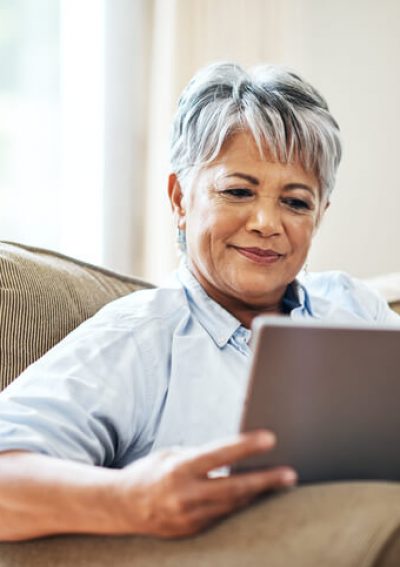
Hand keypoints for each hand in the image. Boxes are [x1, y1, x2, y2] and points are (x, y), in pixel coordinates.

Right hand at [115, 430, 296, 537]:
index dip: (245, 447)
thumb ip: (202, 457)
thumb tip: (235, 456)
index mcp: (179, 468)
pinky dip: (239, 506)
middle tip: (289, 474)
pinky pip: (222, 517)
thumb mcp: (173, 455)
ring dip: (258, 495)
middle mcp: (185, 495)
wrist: (122, 506)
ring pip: (232, 506)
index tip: (270, 439)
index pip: (219, 455)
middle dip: (265, 481)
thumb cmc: (151, 472)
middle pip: (234, 488)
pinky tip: (254, 497)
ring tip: (280, 483)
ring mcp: (189, 517)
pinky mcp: (192, 531)